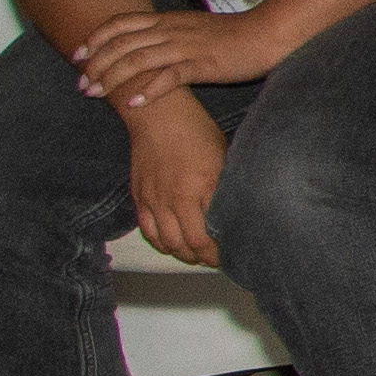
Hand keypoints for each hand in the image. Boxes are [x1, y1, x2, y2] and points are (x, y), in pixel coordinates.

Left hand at [71, 5, 283, 111]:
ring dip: (113, 77)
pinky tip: (135, 103)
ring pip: (139, 58)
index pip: (120, 23)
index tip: (77, 57)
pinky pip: (170, 76)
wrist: (267, 34)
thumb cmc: (231, 35)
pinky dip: (148, 89)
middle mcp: (172, 30)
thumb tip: (141, 48)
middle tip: (82, 86)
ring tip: (98, 94)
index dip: (95, 39)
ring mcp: (186, 46)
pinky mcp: (203, 64)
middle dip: (96, 65)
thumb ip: (166, 34)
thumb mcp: (191, 28)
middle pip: (122, 43)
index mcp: (168, 19)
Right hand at [124, 99, 227, 269]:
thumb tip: (237, 213)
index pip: (203, 238)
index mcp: (195, 191)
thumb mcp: (222, 159)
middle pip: (183, 246)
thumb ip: (225, 188)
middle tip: (214, 259)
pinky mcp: (138, 196)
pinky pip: (146, 229)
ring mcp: (151, 199)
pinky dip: (159, 242)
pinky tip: (172, 244)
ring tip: (195, 255)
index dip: (215, 254)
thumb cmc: (197, 132)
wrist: (159, 115)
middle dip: (200, 258)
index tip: (228, 257)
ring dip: (181, 253)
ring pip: (164, 242)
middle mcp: (170, 200)